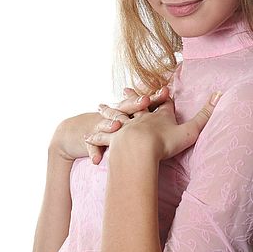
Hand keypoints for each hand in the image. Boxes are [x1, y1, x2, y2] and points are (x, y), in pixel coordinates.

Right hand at [49, 87, 167, 163]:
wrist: (80, 132)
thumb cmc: (112, 128)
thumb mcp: (127, 120)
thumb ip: (147, 118)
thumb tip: (172, 114)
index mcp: (127, 112)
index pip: (142, 102)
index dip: (153, 97)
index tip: (166, 91)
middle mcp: (115, 117)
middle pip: (125, 108)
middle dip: (134, 104)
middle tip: (145, 101)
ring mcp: (102, 128)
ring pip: (105, 125)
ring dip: (110, 124)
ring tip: (117, 126)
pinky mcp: (91, 141)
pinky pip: (92, 147)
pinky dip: (94, 152)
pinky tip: (97, 160)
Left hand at [91, 89, 222, 161]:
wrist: (140, 151)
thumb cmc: (166, 142)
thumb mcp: (191, 128)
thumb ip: (206, 113)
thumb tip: (222, 93)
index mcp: (159, 115)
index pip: (162, 103)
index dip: (162, 96)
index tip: (160, 88)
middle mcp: (141, 118)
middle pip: (136, 105)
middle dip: (132, 97)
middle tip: (125, 88)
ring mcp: (125, 128)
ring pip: (115, 117)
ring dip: (109, 112)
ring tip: (100, 106)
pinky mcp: (113, 140)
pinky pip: (103, 137)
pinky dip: (96, 136)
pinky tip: (87, 136)